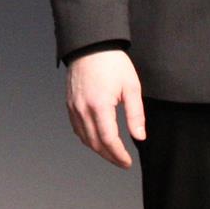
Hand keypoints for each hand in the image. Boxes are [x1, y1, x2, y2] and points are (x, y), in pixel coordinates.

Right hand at [66, 48, 143, 168]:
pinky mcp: (69, 103)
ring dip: (98, 150)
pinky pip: (77, 128)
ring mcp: (73, 107)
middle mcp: (83, 109)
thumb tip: (139, 137)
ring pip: (84, 138)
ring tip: (112, 154)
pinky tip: (97, 140)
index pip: (108, 140)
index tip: (127, 162)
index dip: (118, 155)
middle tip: (122, 162)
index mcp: (99, 106)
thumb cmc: (112, 63)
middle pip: (95, 143)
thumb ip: (135, 115)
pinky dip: (87, 138)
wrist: (90, 45)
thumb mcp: (131, 87)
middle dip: (109, 156)